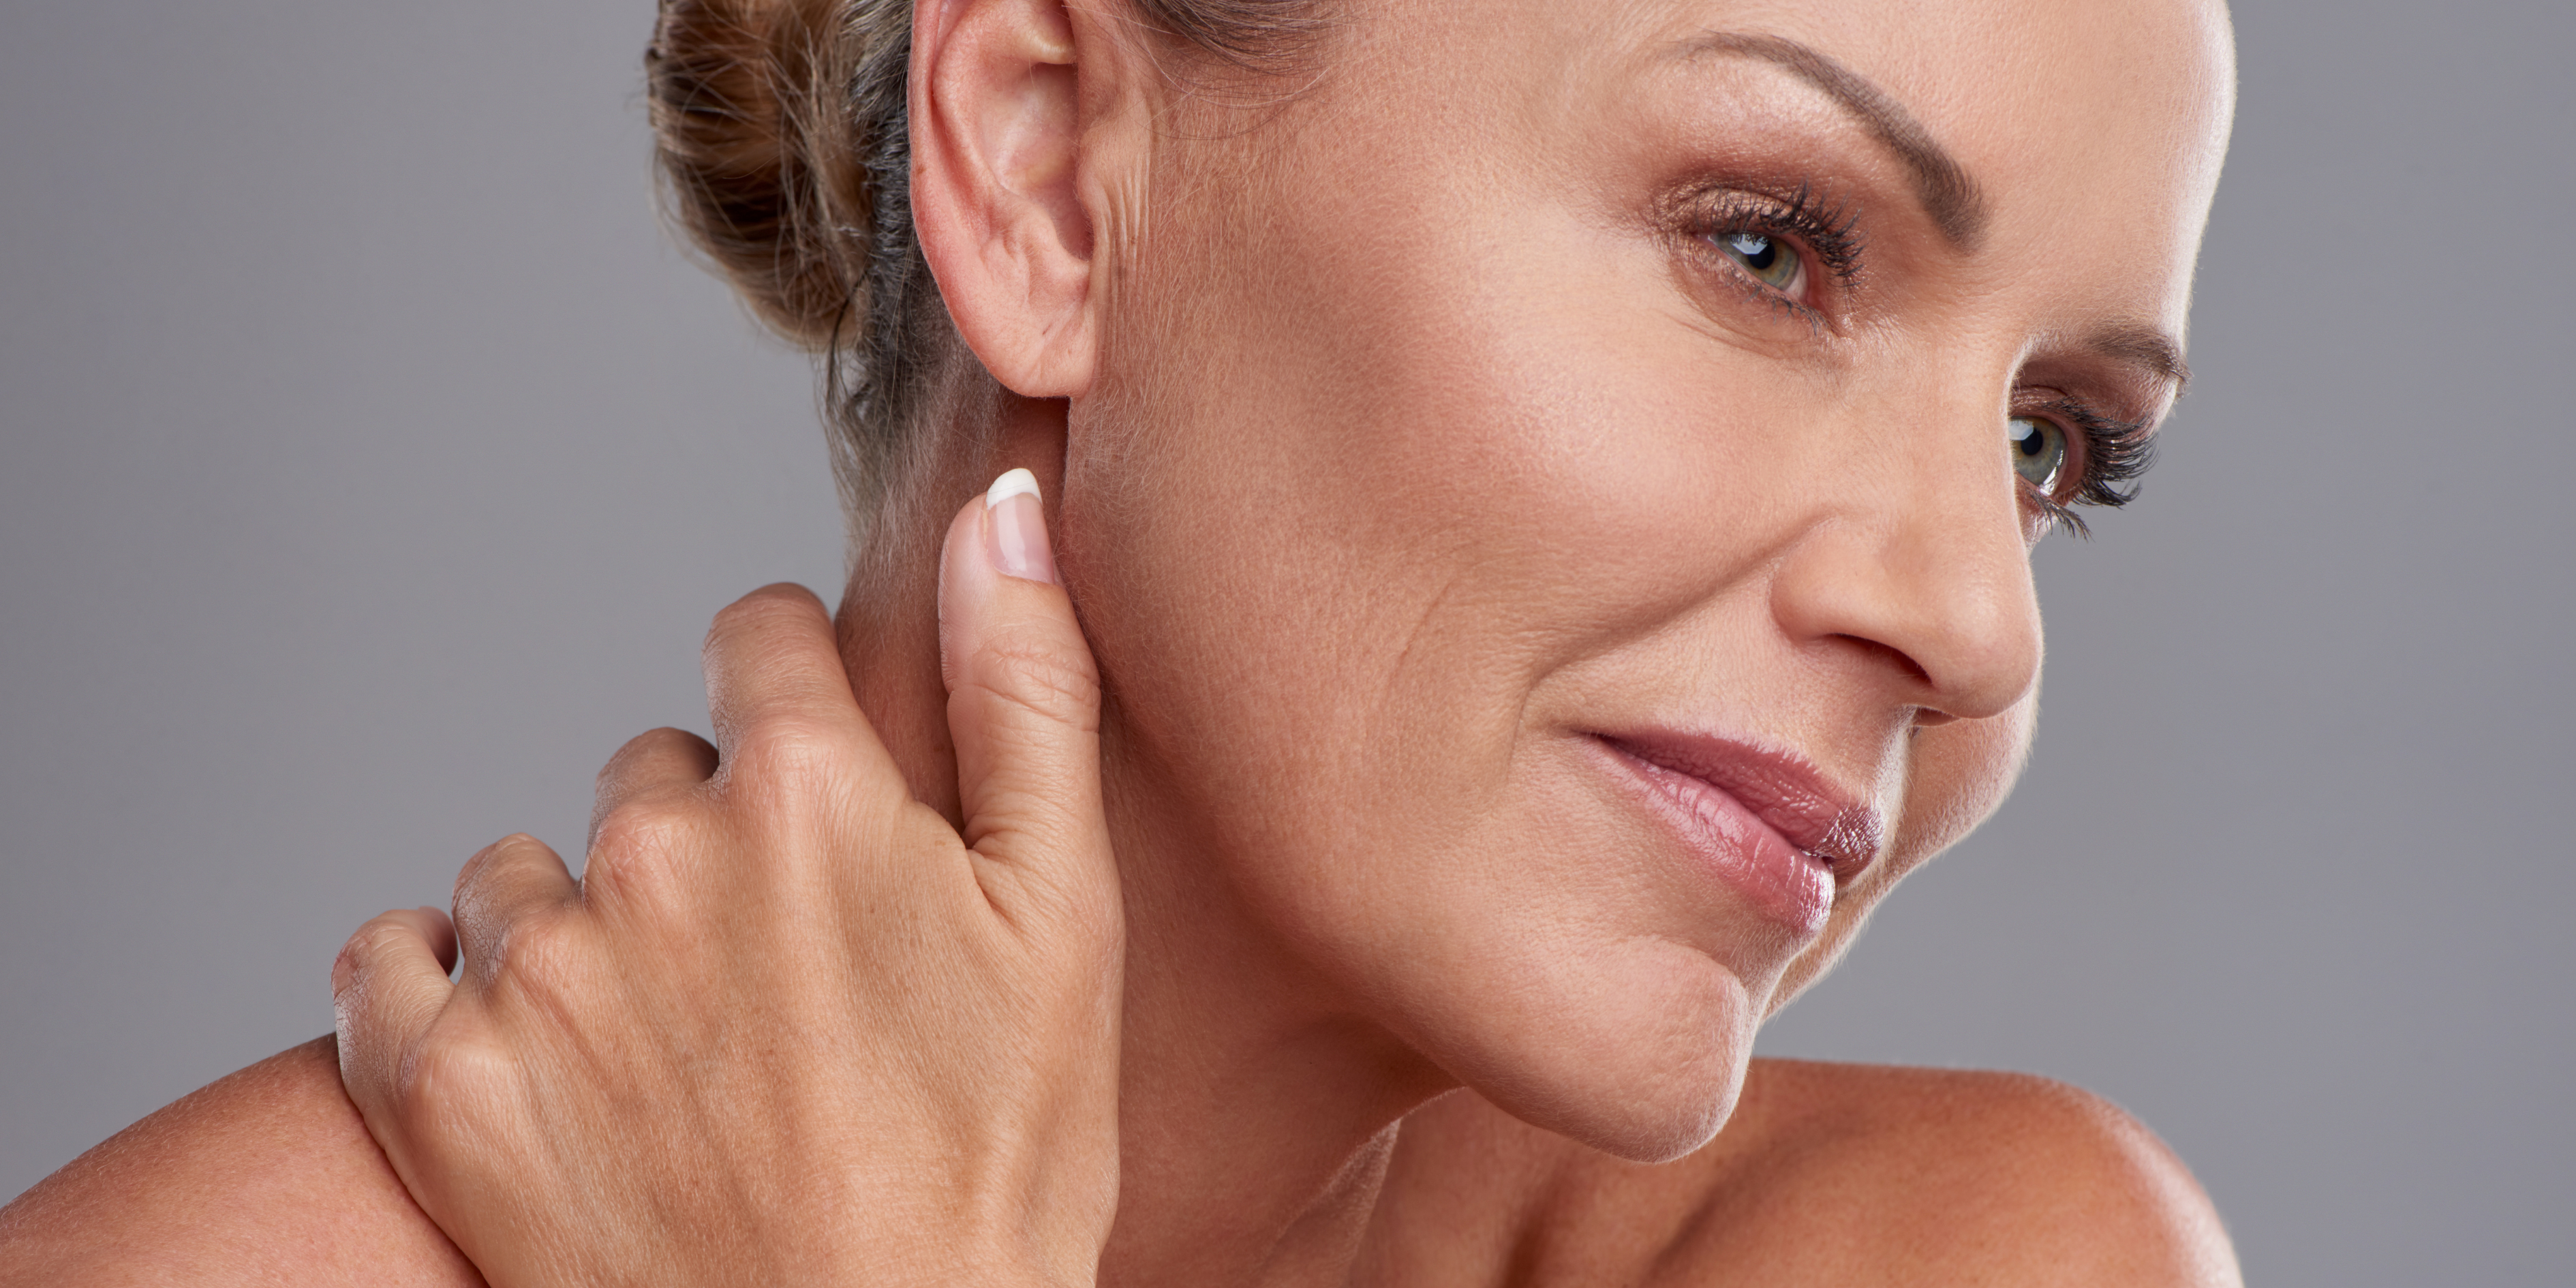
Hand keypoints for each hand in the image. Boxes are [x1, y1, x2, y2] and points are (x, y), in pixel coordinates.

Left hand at [330, 471, 1120, 1286]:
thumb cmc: (997, 1165)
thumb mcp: (1066, 917)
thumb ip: (1024, 687)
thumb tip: (998, 506)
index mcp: (808, 790)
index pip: (753, 637)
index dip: (800, 714)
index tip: (826, 815)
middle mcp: (652, 851)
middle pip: (648, 765)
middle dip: (705, 837)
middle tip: (778, 978)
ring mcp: (537, 973)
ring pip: (528, 865)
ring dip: (584, 925)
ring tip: (671, 1048)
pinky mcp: (440, 1088)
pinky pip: (387, 960)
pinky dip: (443, 989)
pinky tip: (537, 1055)